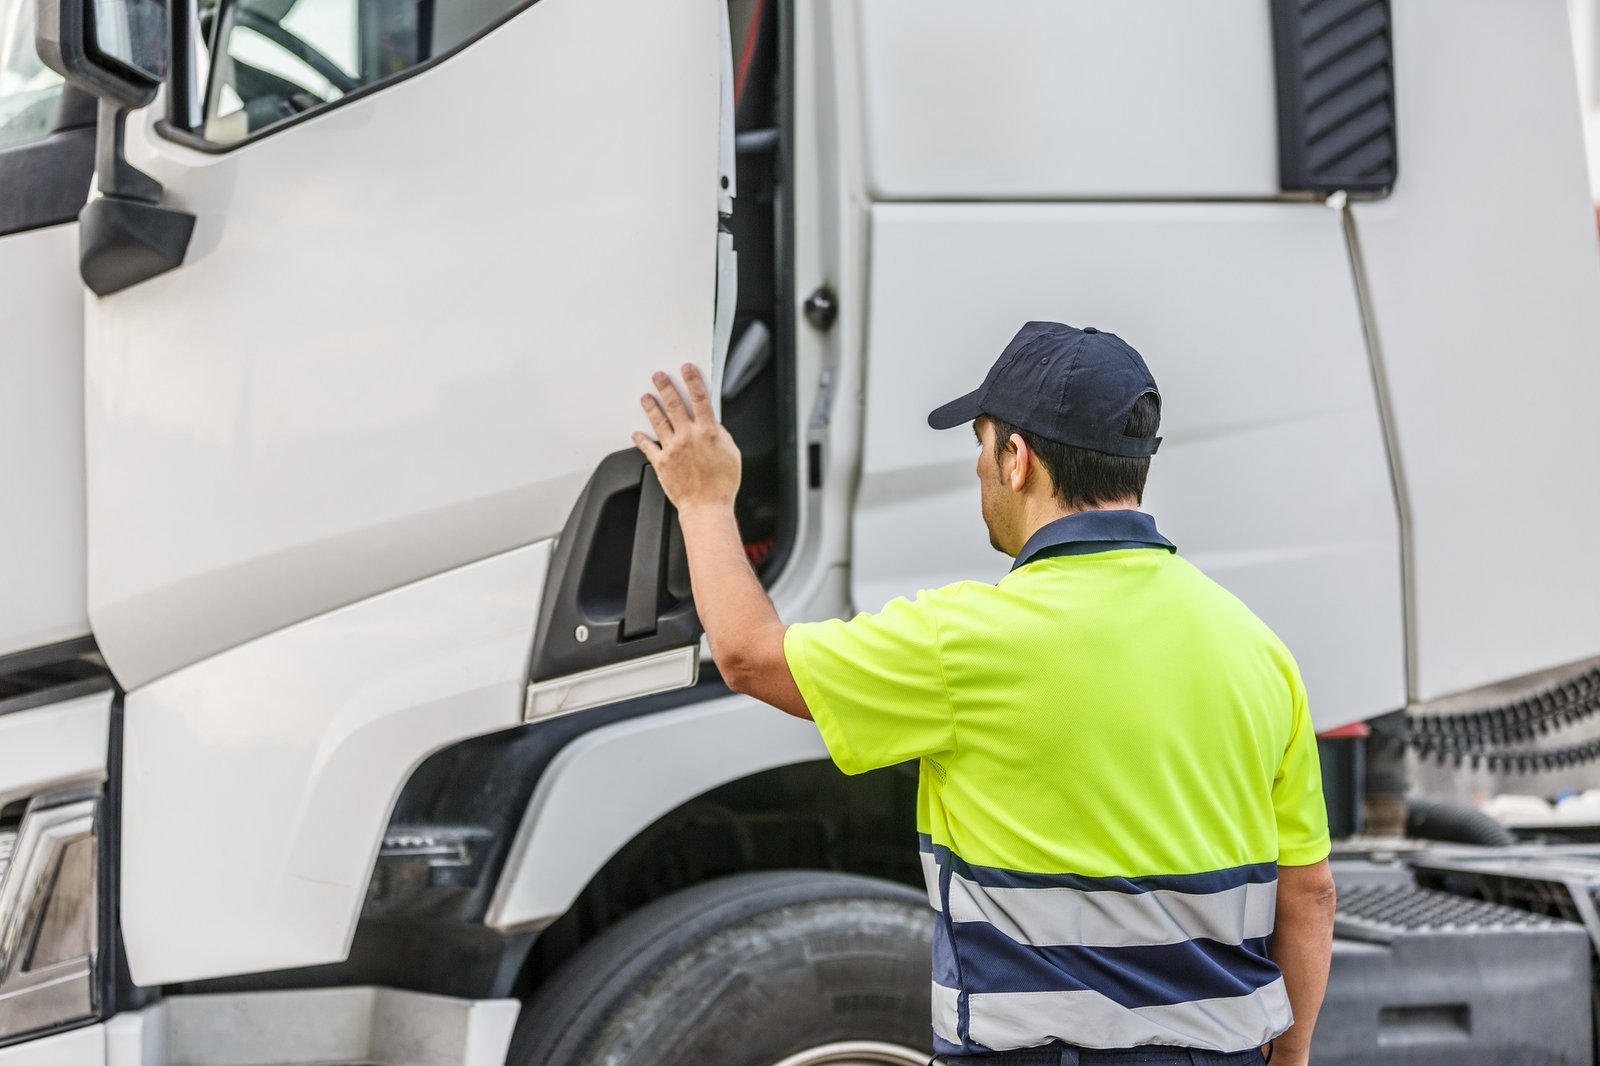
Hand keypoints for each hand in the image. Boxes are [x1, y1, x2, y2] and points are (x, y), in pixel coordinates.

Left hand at [633, 364, 741, 511]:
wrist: (706, 507)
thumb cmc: (721, 485)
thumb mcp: (732, 454)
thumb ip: (722, 435)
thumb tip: (714, 425)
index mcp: (708, 432)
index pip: (700, 399)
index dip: (693, 381)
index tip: (687, 369)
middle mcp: (688, 436)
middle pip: (674, 405)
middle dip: (666, 387)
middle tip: (659, 376)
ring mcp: (673, 448)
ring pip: (659, 421)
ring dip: (651, 406)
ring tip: (646, 397)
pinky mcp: (662, 462)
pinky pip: (648, 447)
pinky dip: (641, 439)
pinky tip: (636, 433)